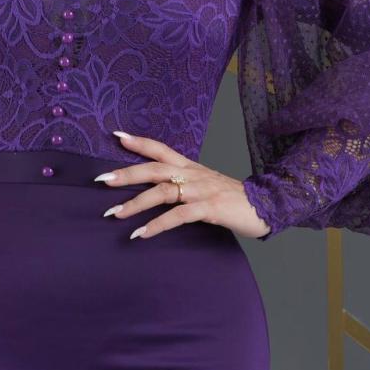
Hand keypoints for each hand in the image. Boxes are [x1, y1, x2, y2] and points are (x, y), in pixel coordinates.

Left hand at [97, 131, 271, 239]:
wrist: (267, 206)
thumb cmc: (232, 199)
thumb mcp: (205, 186)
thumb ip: (182, 185)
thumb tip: (154, 190)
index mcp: (190, 167)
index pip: (161, 148)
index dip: (139, 142)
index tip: (116, 135)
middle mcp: (193, 174)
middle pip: (154, 168)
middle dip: (126, 173)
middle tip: (102, 180)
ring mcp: (201, 190)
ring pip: (162, 192)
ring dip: (135, 203)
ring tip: (114, 214)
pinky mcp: (210, 209)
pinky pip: (178, 216)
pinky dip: (157, 225)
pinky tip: (141, 234)